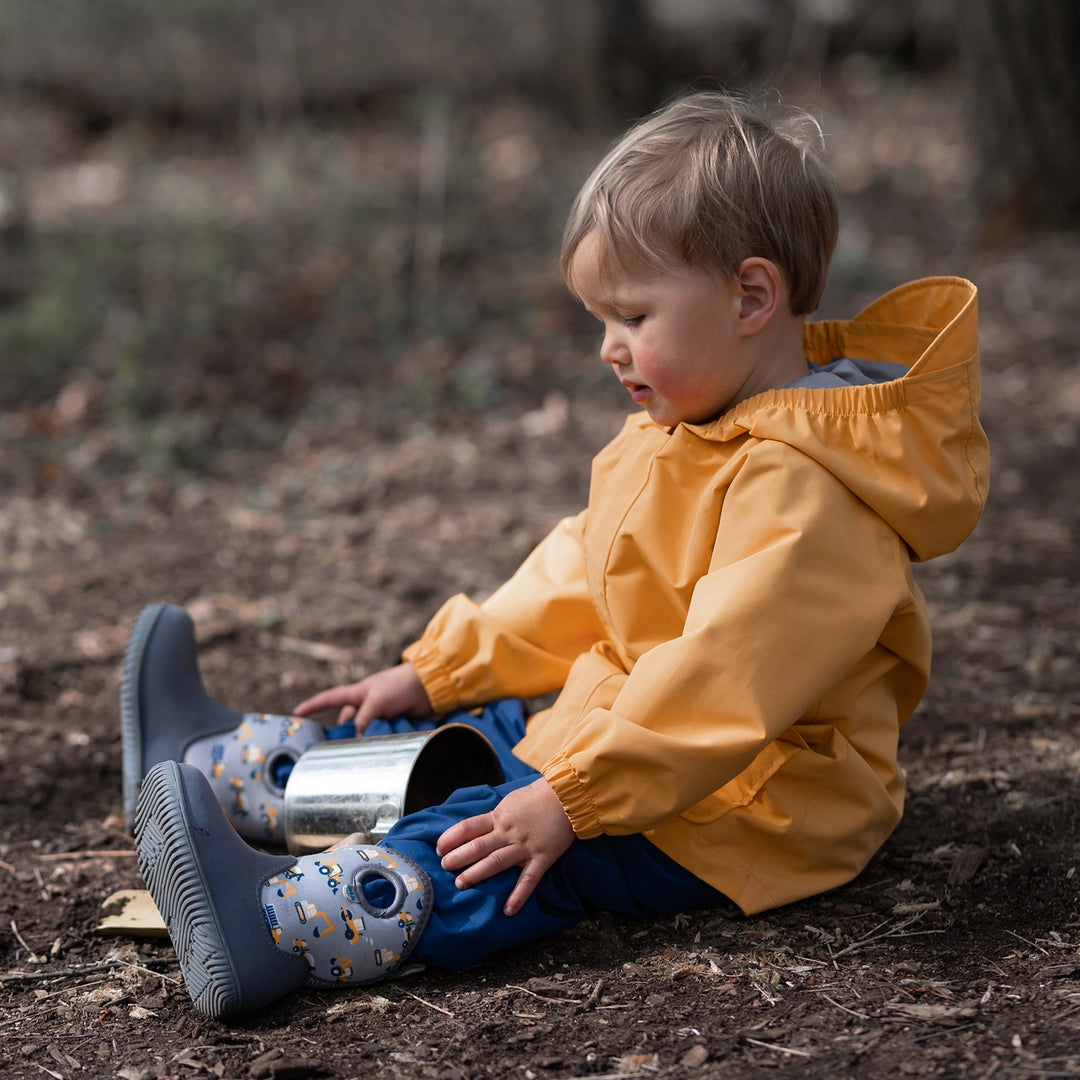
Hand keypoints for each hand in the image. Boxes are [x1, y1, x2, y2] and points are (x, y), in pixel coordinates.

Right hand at [292, 662, 432, 731]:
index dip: (312, 707)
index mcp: (357, 694)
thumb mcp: (376, 700)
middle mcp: (366, 705)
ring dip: (370, 740)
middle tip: (346, 750)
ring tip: (375, 744)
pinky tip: (389, 745)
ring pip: (366, 735)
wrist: (429, 687)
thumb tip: (356, 739)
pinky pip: (382, 738)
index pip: (329, 700)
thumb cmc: (399, 685)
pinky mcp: (393, 725)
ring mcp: (379, 716)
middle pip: (349, 726)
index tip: (296, 714)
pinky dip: (384, 741)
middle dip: (349, 736)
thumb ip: (363, 719)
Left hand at [436, 778, 574, 915]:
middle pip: (478, 846)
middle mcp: (509, 832)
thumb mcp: (510, 801)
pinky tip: (508, 910)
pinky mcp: (542, 858)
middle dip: (458, 858)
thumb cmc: (536, 797)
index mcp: (499, 816)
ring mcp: (525, 846)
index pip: (469, 827)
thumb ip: (495, 816)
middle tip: (444, 867)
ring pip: (496, 862)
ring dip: (477, 874)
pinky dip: (518, 896)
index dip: (451, 837)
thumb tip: (477, 828)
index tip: (439, 848)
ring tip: (460, 884)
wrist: (566, 796)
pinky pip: (528, 880)